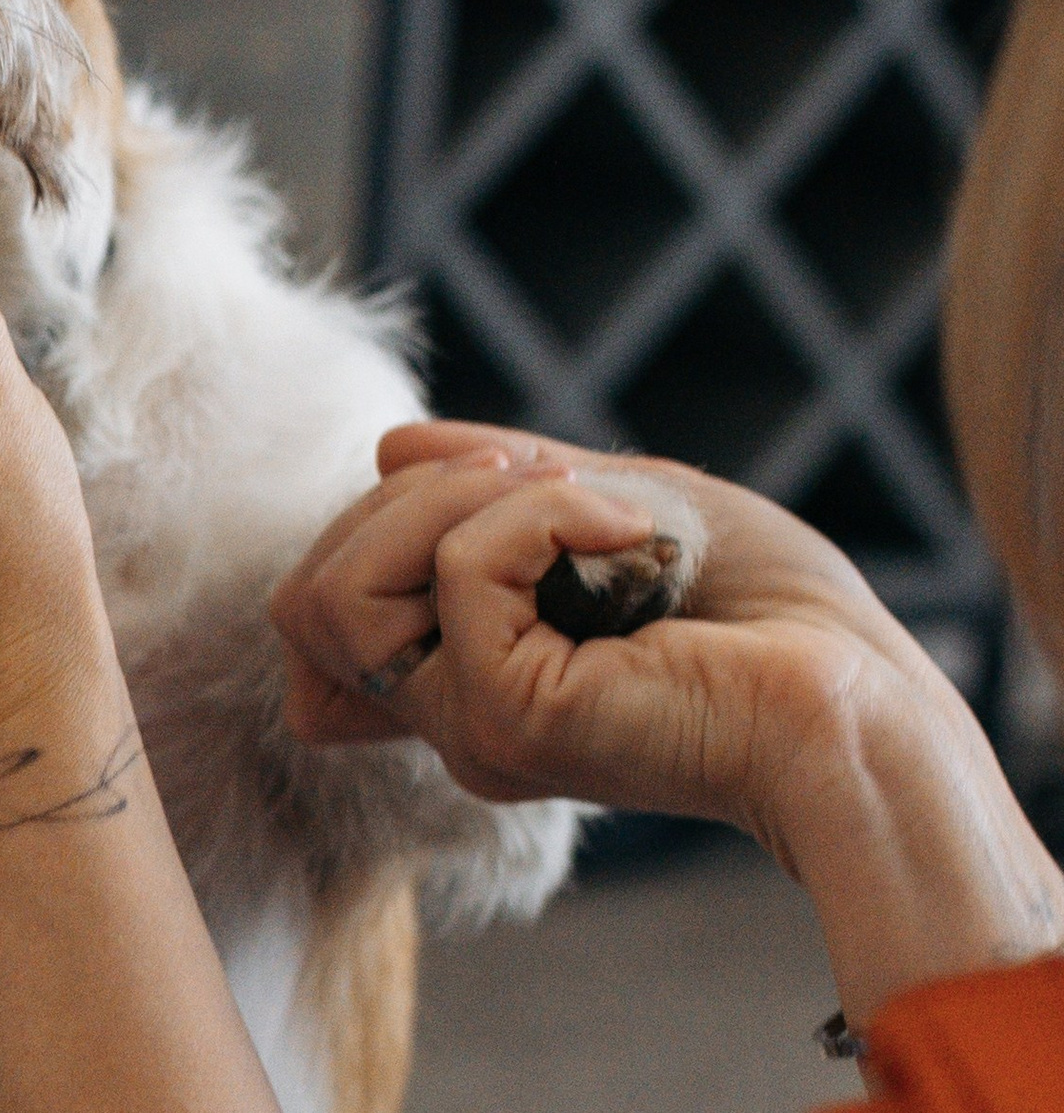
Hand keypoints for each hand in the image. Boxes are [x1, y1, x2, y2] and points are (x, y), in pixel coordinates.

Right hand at [272, 421, 1063, 1022]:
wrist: (860, 690)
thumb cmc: (768, 612)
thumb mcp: (604, 504)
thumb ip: (490, 485)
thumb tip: (389, 444)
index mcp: (467, 679)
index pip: (313, 626)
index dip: (359, 534)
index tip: (490, 488)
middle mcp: (451, 714)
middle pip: (307, 597)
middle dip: (405, 498)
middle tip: (542, 477)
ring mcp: (469, 723)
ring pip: (338, 592)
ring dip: (446, 503)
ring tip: (565, 497)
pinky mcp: (507, 718)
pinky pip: (459, 570)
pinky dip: (543, 514)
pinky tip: (629, 534)